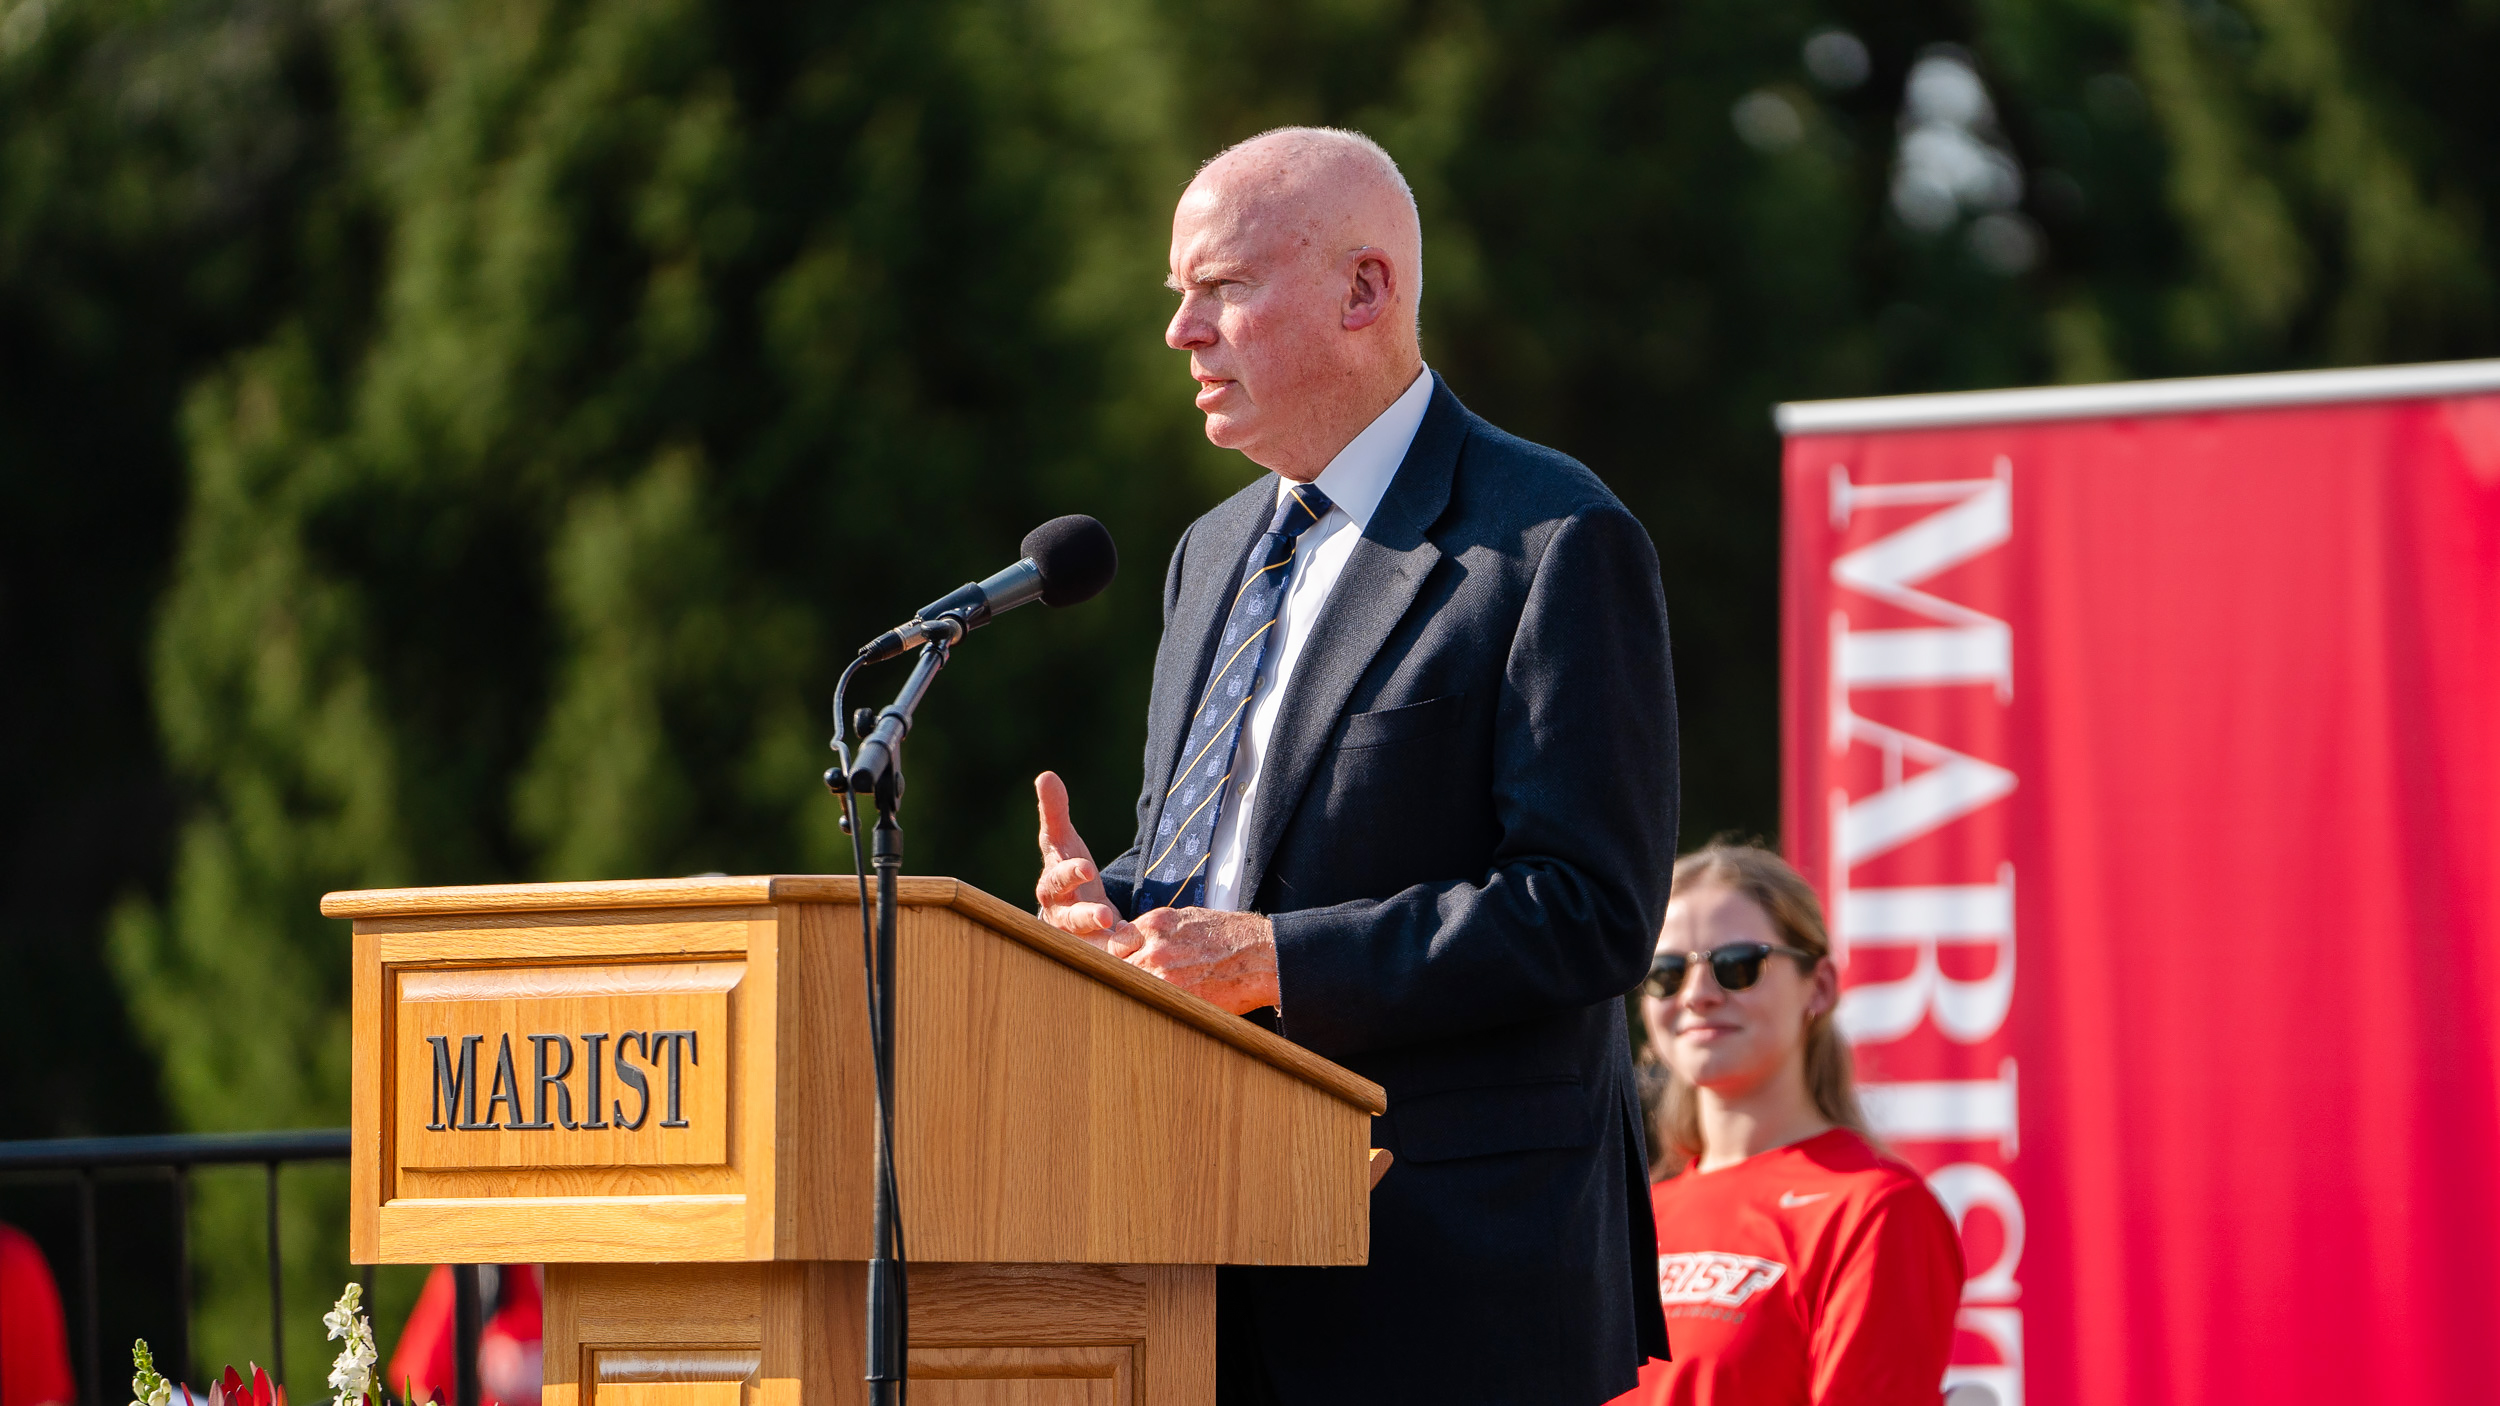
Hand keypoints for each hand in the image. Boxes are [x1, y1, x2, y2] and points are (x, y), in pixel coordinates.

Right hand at [1034, 772, 1136, 952]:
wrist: (1074, 910)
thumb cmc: (1068, 872)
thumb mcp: (1063, 842)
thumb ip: (1055, 812)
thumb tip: (1045, 776)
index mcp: (1052, 888)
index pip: (1056, 880)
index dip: (1069, 874)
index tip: (1086, 867)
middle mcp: (1061, 917)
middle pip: (1069, 919)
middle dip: (1085, 916)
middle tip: (1103, 915)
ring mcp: (1079, 940)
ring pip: (1087, 945)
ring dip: (1106, 944)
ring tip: (1125, 939)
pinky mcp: (1098, 956)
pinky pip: (1108, 961)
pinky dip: (1122, 957)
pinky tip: (1137, 949)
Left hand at [1127, 906, 1280, 1014]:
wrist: (1261, 955)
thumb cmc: (1229, 935)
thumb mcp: (1188, 917)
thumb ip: (1156, 928)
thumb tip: (1126, 936)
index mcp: (1156, 924)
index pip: (1116, 944)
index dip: (1123, 955)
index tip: (1131, 961)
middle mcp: (1155, 949)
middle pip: (1118, 968)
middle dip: (1128, 974)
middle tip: (1142, 980)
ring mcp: (1165, 976)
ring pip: (1133, 988)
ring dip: (1141, 991)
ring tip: (1156, 993)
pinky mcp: (1178, 999)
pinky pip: (1152, 1005)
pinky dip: (1157, 1006)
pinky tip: (1169, 1003)